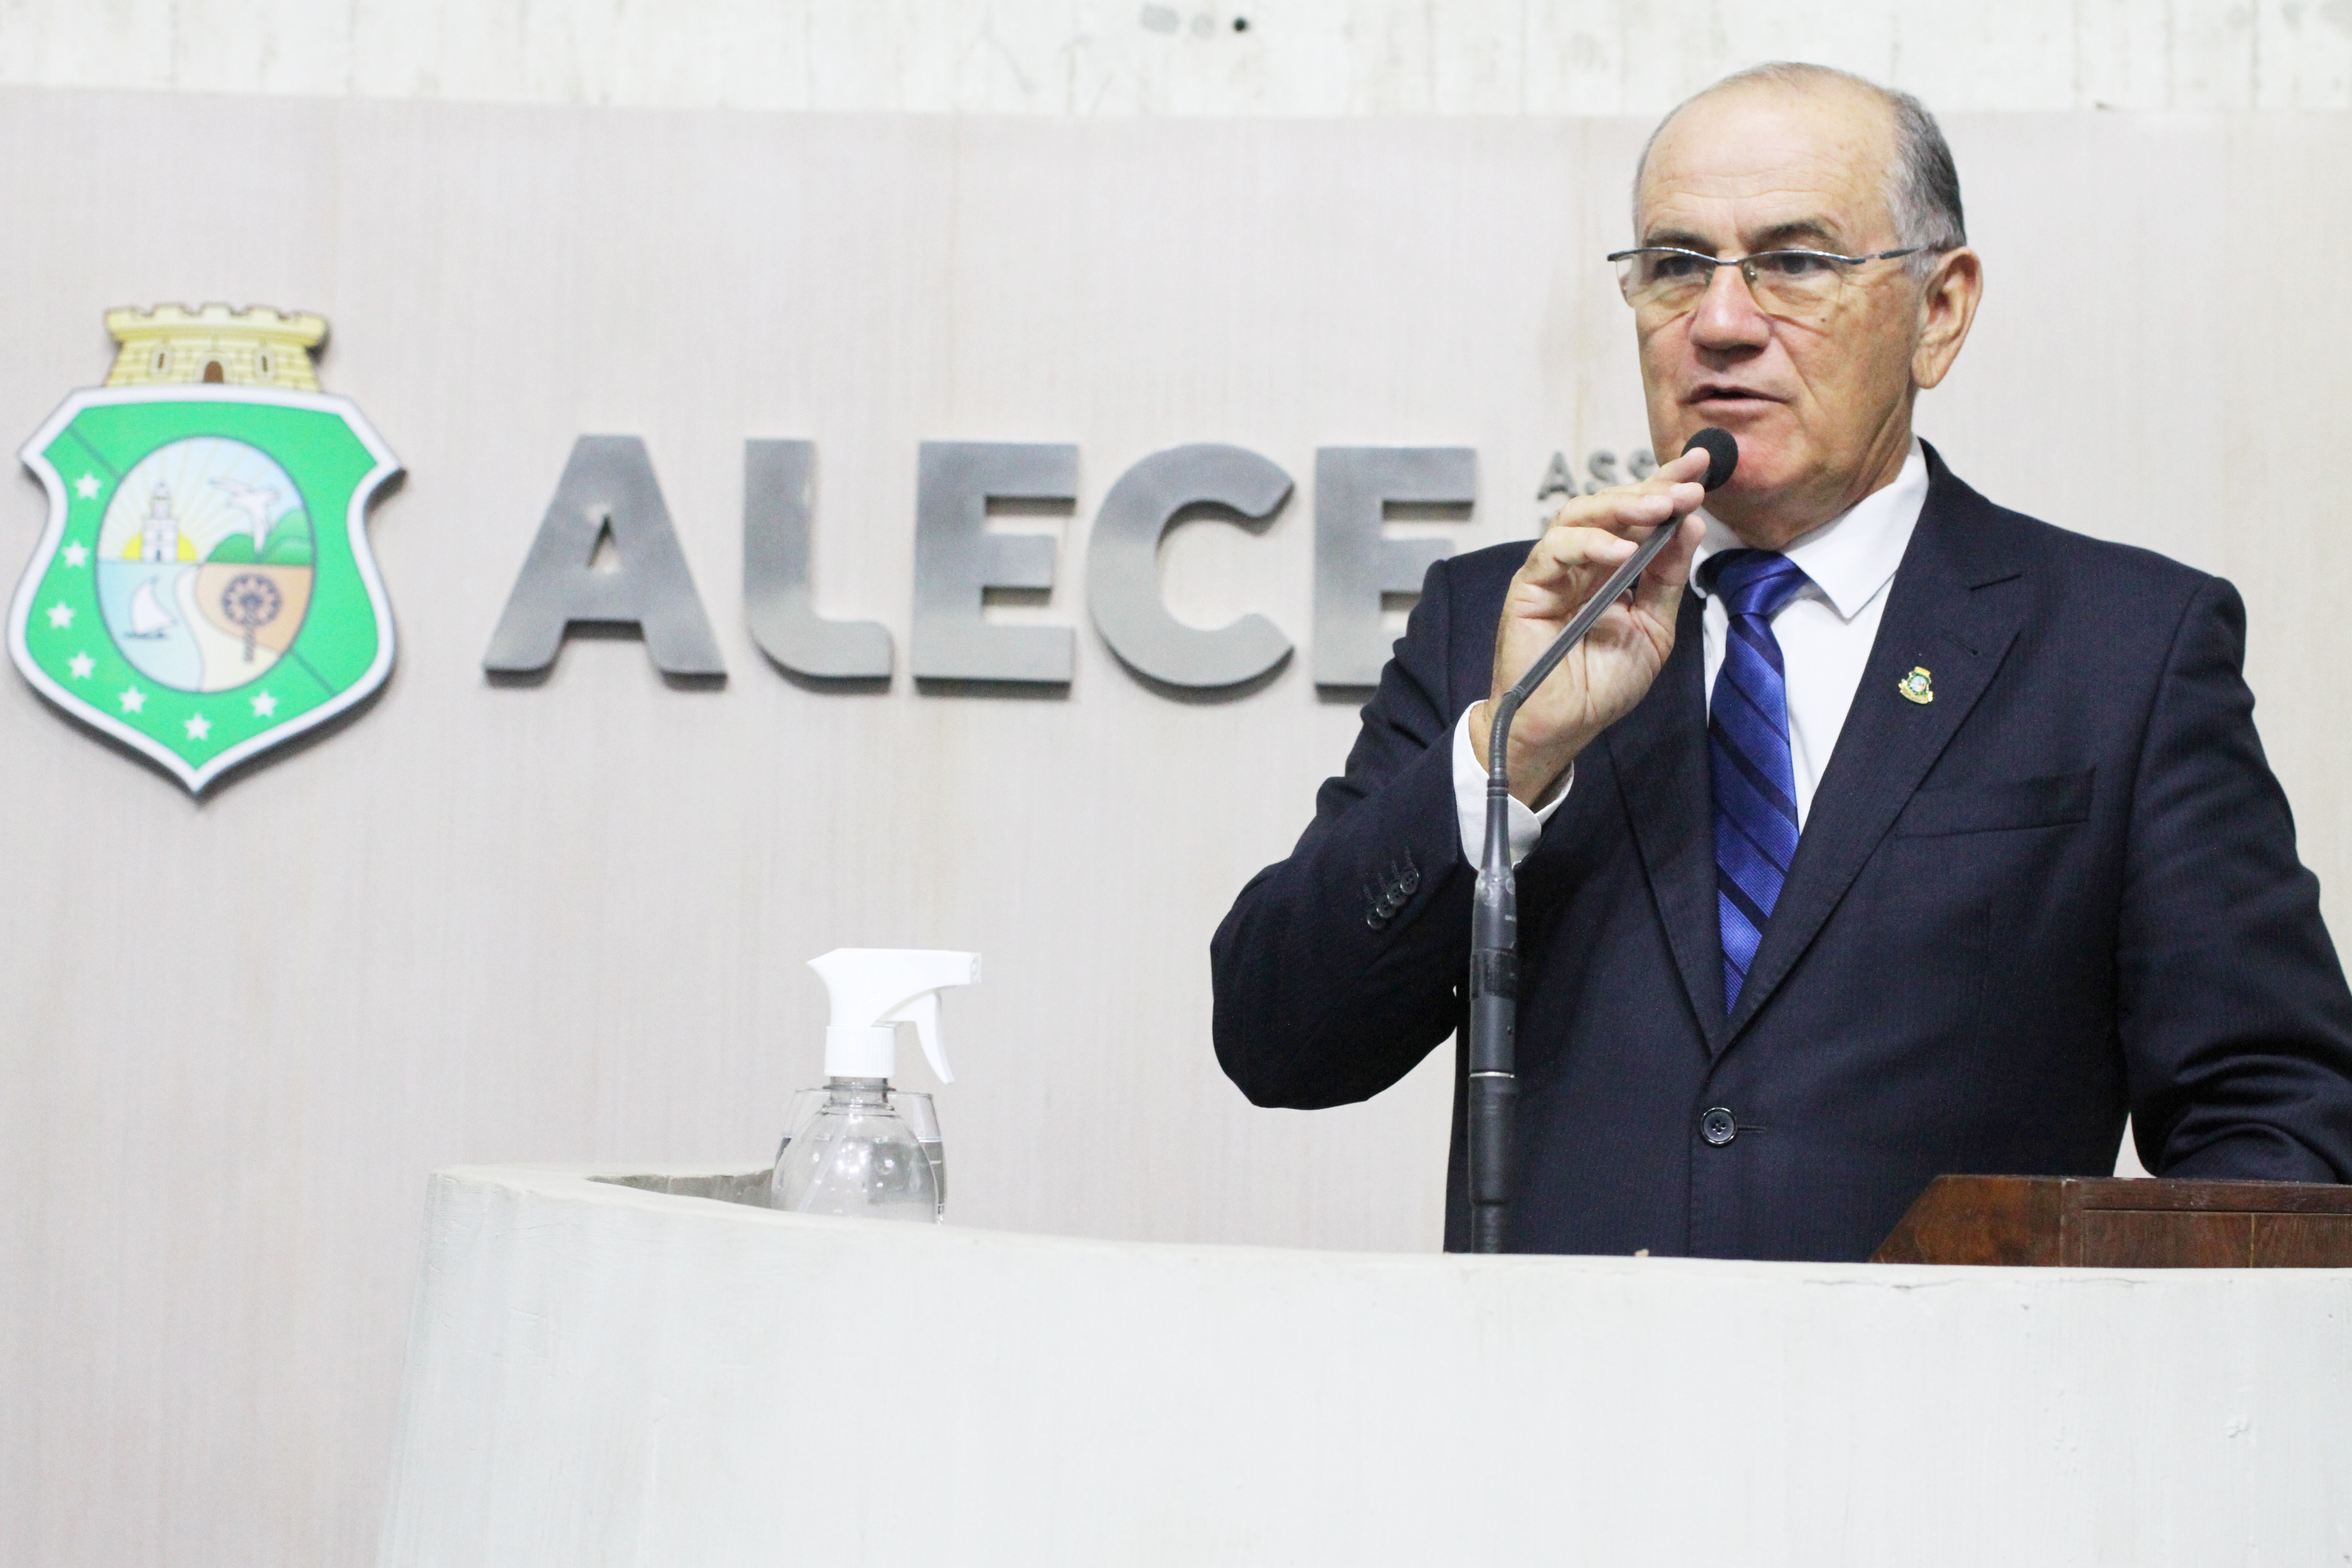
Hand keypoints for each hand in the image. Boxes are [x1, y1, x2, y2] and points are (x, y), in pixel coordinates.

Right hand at [1469, 447, 1708, 802]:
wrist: (1561, 727)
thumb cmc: (1600, 686)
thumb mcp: (1653, 629)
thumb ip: (1667, 579)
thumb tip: (1689, 525)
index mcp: (1612, 568)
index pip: (1639, 516)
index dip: (1667, 486)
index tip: (1702, 467)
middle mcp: (1581, 562)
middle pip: (1611, 505)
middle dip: (1651, 488)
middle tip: (1688, 483)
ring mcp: (1553, 572)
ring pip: (1579, 515)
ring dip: (1623, 507)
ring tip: (1660, 508)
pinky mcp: (1529, 588)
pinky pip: (1555, 551)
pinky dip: (1589, 544)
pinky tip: (1622, 550)